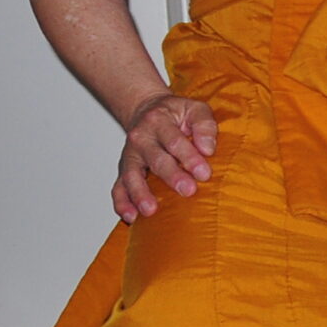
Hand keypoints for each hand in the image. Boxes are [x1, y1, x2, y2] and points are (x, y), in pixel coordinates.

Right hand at [113, 92, 216, 221]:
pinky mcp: (124, 170)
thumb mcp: (195, 109)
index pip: (174, 141)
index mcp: (158, 121)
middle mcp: (140, 138)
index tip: (204, 173)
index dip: (189, 157)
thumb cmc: (175, 113)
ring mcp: (130, 156)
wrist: (147, 111)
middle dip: (172, 176)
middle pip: (156, 159)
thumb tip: (208, 148)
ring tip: (150, 210)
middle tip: (188, 190)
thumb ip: (204, 125)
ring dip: (140, 194)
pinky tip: (131, 217)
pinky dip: (122, 203)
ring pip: (131, 176)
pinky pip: (118, 188)